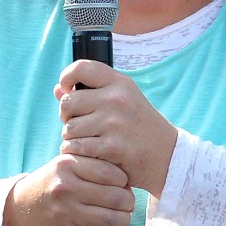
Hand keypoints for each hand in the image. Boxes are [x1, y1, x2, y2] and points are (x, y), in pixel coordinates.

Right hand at [3, 153, 133, 225]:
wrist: (22, 208)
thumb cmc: (53, 181)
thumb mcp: (66, 162)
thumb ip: (92, 162)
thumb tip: (127, 178)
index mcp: (67, 165)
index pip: (110, 172)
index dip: (125, 179)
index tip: (126, 183)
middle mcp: (65, 188)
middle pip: (114, 196)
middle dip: (129, 201)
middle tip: (129, 201)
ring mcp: (65, 213)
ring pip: (111, 219)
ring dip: (125, 220)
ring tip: (126, 216)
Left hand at [55, 61, 177, 197]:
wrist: (167, 158)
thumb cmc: (139, 127)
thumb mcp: (123, 102)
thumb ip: (91, 93)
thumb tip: (58, 89)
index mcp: (120, 83)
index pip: (82, 67)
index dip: (67, 76)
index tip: (67, 89)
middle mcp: (116, 99)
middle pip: (68, 101)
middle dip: (67, 116)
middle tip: (78, 125)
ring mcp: (114, 123)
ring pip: (69, 128)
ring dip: (72, 138)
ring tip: (87, 141)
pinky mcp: (111, 147)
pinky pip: (76, 147)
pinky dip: (77, 153)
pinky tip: (90, 154)